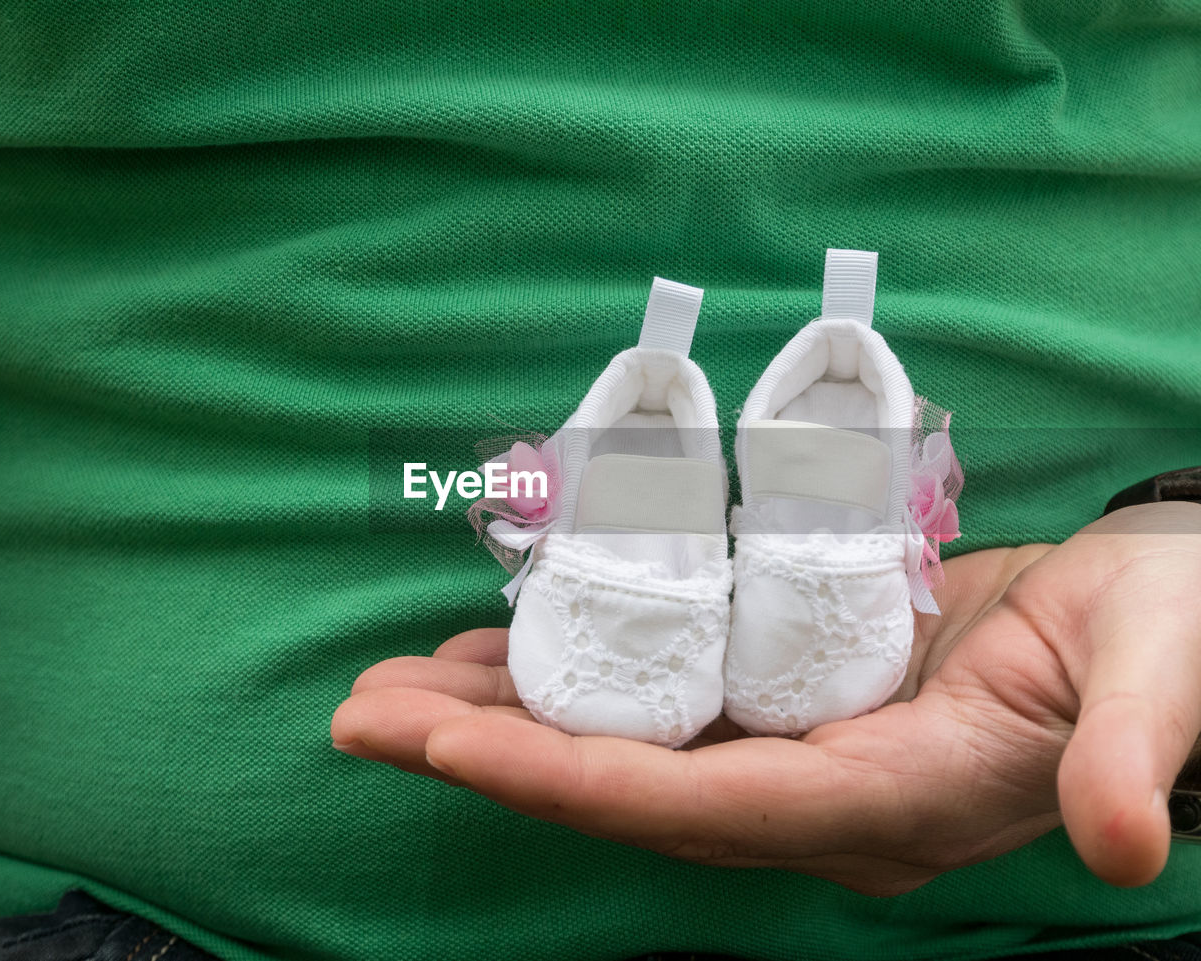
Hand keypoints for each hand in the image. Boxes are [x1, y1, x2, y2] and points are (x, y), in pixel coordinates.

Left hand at [331, 502, 1200, 894]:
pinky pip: (657, 706)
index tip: (446, 741)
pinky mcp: (792, 704)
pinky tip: (500, 654)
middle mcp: (822, 796)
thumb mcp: (1163, 673)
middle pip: (630, 791)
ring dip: (505, 718)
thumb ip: (1136, 751)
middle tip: (361, 714)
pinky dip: (571, 682)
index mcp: (893, 798)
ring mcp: (799, 753)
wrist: (1168, 613)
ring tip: (391, 689)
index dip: (571, 781)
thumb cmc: (1171, 632)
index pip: (701, 809)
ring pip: (625, 749)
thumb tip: (1124, 846)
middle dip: (492, 754)